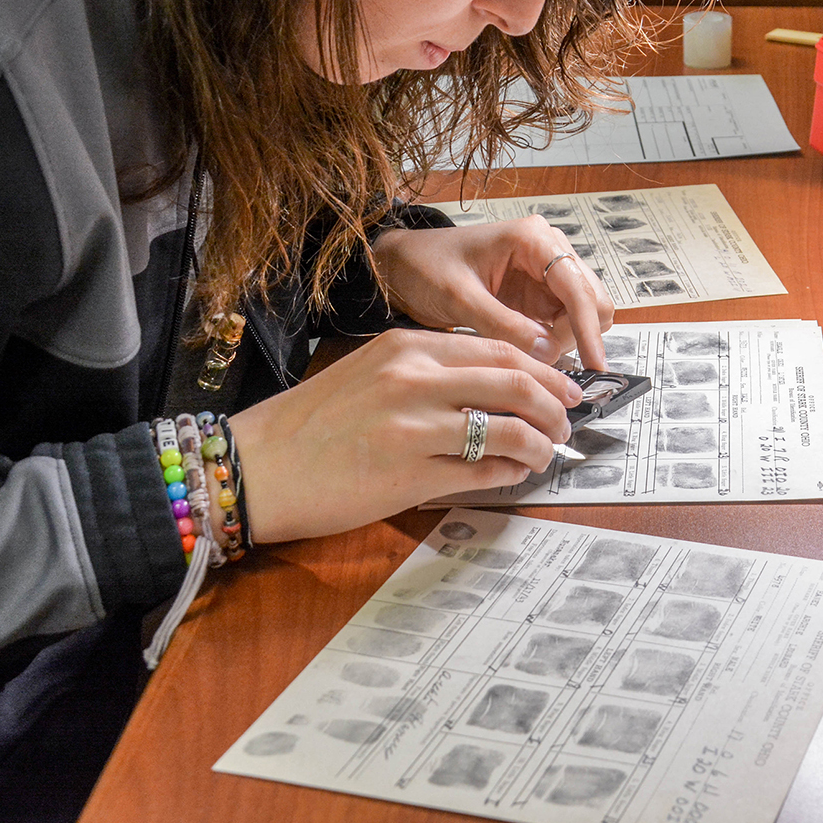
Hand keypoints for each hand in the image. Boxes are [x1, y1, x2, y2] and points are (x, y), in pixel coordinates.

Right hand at [226, 329, 583, 541]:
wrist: (255, 467)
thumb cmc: (311, 424)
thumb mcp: (371, 373)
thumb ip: (429, 373)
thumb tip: (494, 388)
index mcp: (407, 347)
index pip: (499, 349)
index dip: (544, 370)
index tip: (565, 386)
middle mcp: (414, 378)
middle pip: (516, 383)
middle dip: (555, 404)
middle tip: (567, 422)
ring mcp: (414, 426)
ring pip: (509, 429)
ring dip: (541, 445)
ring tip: (546, 455)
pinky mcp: (410, 474)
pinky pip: (483, 472)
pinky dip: (511, 474)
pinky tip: (515, 476)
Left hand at [372, 217, 613, 368]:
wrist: (403, 266)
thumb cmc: (424, 267)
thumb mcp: (458, 296)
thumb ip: (502, 324)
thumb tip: (547, 352)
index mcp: (532, 240)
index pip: (578, 287)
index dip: (588, 328)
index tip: (594, 364)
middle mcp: (549, 251)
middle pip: (593, 299)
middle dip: (579, 334)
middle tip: (548, 363)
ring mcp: (546, 274)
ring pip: (583, 314)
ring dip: (566, 341)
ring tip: (530, 358)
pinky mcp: (538, 295)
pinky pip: (562, 324)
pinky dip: (555, 344)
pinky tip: (531, 355)